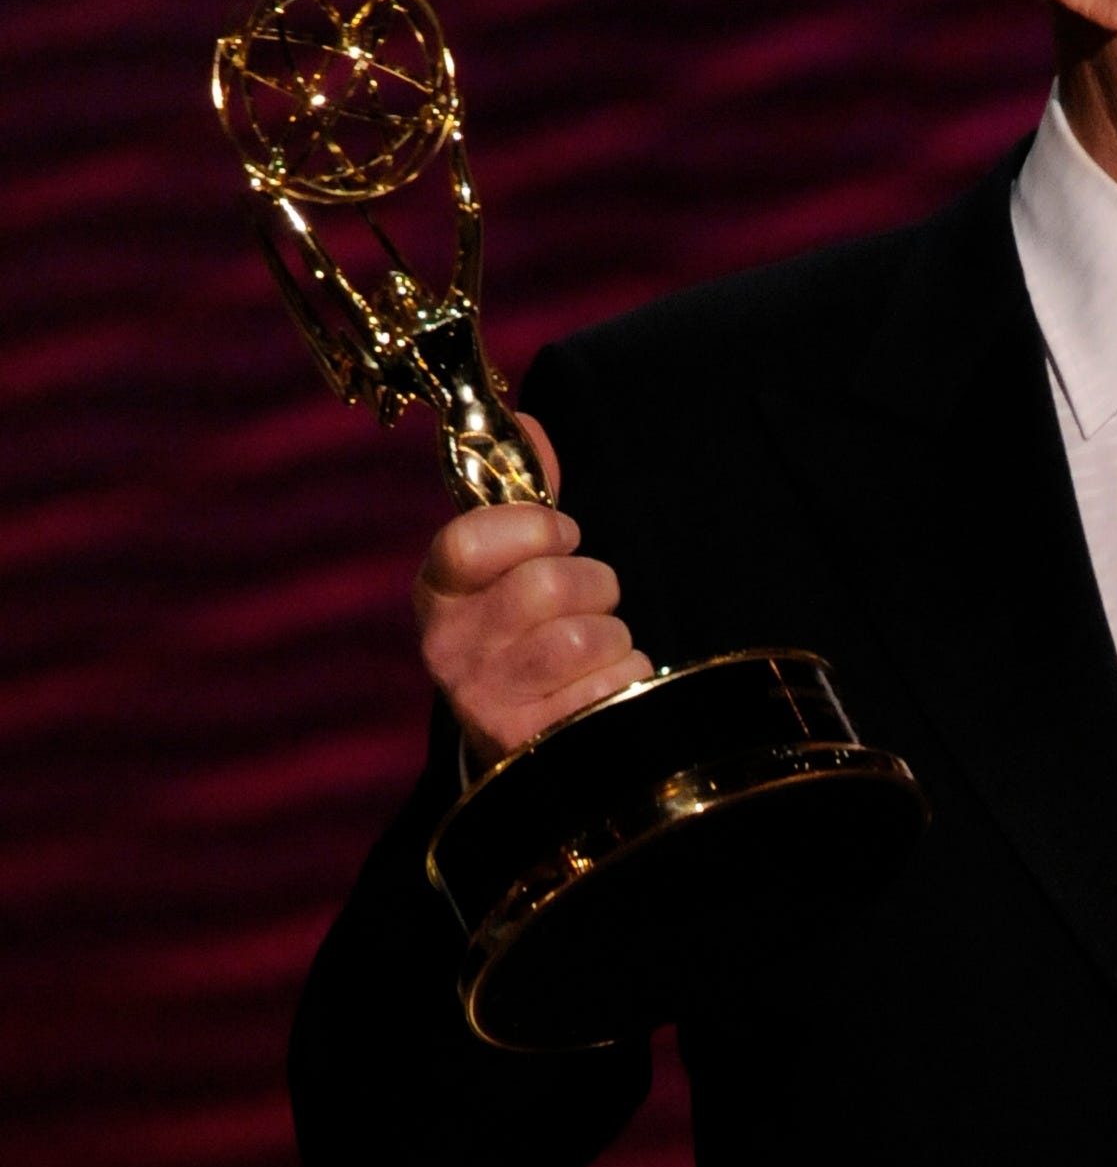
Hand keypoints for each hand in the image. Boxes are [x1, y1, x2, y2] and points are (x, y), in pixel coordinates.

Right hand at [412, 417, 649, 766]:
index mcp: (437, 594)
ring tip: (596, 649)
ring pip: (586, 637)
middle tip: (591, 598)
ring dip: (614, 635)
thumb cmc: (525, 638)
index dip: (535, 527)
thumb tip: (525, 421)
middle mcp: (450, 651)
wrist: (521, 746)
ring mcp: (489, 703)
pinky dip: (628, 679)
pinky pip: (615, 687)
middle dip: (593, 584)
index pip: (472, 540)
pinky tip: (604, 691)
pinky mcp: (538, 745)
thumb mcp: (512, 570)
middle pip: (547, 585)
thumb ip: (524, 499)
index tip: (563, 535)